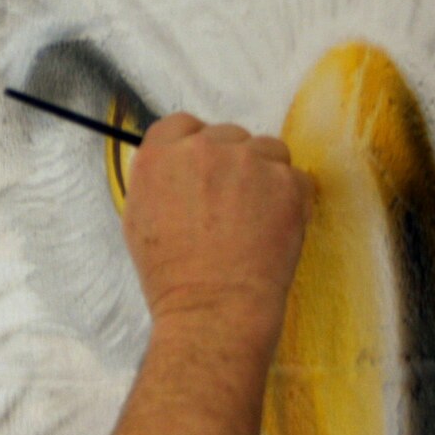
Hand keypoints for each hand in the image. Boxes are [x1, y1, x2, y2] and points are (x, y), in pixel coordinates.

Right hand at [122, 113, 313, 341]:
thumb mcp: (138, 219)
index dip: (194, 147)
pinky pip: (295, 177)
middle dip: (231, 164)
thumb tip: (178, 166)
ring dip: (265, 175)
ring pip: (267, 150)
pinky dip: (291, 199)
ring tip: (255, 218)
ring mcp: (248, 161)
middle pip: (227, 135)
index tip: (204, 170)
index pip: (181, 125)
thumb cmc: (171, 277)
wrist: (212, 308)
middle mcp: (202, 148)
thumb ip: (158, 179)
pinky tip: (274, 229)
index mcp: (160, 156)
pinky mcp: (287, 181)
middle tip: (230, 206)